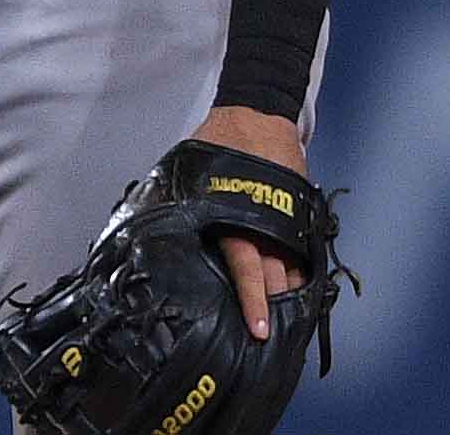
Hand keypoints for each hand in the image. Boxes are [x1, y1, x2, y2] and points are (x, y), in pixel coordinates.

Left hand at [190, 104, 308, 340]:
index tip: (257, 328)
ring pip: (292, 264)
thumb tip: (146, 224)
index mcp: (232, 215)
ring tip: (288, 319)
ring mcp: (285, 216)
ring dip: (291, 291)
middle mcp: (263, 221)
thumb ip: (179, 202)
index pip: (244, 267)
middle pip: (274, 274)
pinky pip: (303, 247)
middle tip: (272, 335)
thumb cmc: (217, 143)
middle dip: (273, 306)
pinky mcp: (298, 209)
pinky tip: (298, 286)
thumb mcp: (189, 172)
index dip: (252, 299)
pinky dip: (301, 268)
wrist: (256, 114)